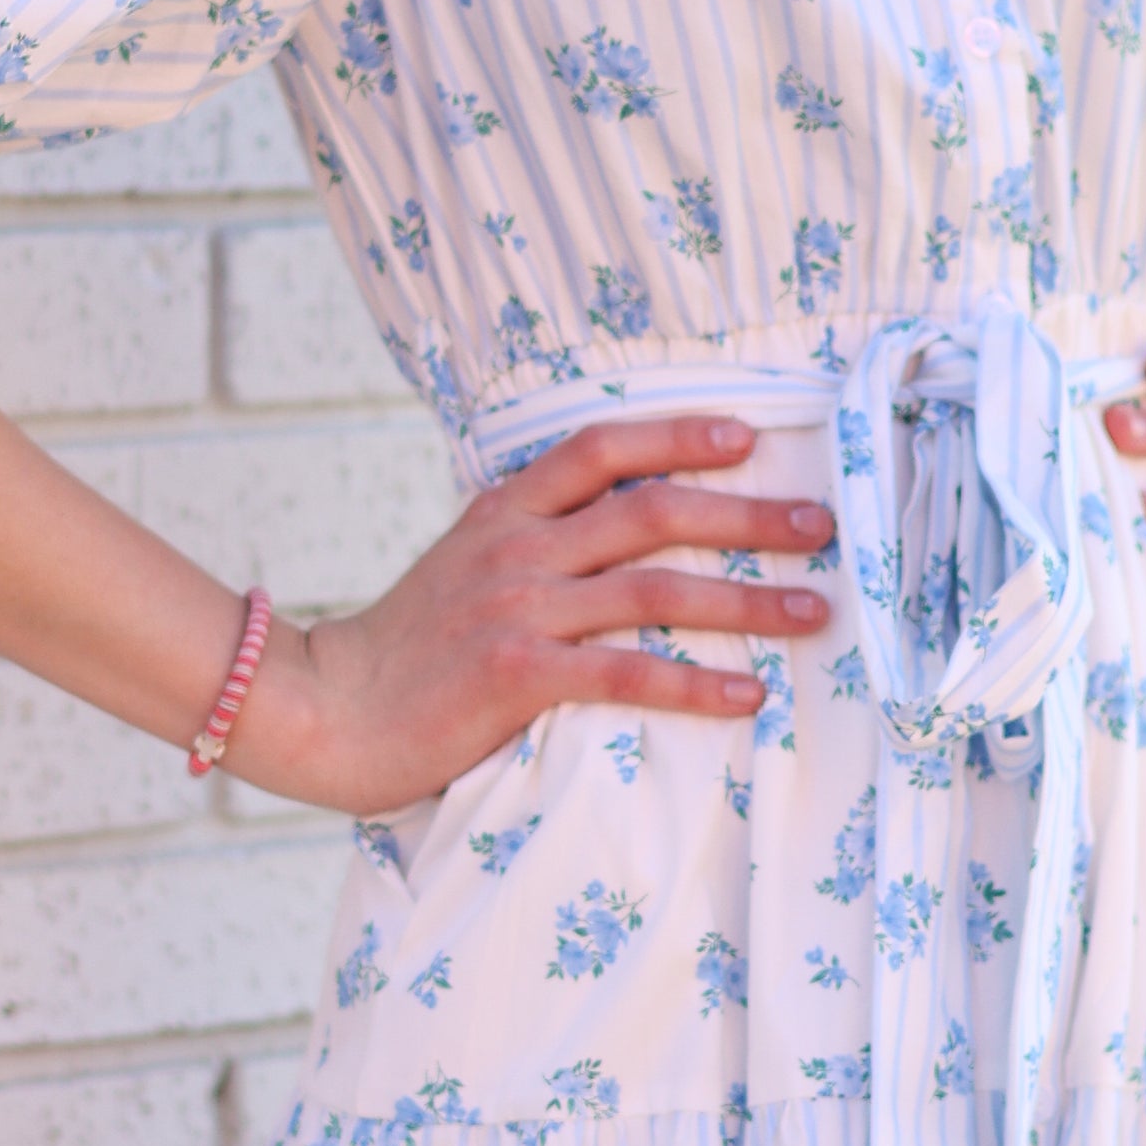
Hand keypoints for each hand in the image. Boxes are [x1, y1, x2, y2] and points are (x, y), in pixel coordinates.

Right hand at [225, 413, 832, 814]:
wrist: (325, 709)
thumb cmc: (405, 649)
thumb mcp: (463, 565)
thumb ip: (532, 540)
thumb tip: (620, 532)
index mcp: (503, 509)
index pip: (602, 448)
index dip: (678, 435)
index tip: (749, 437)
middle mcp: (517, 547)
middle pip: (653, 512)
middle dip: (747, 514)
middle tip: (819, 526)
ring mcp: (516, 608)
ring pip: (655, 589)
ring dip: (746, 600)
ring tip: (812, 613)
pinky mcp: (515, 677)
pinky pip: (625, 674)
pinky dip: (695, 683)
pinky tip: (748, 695)